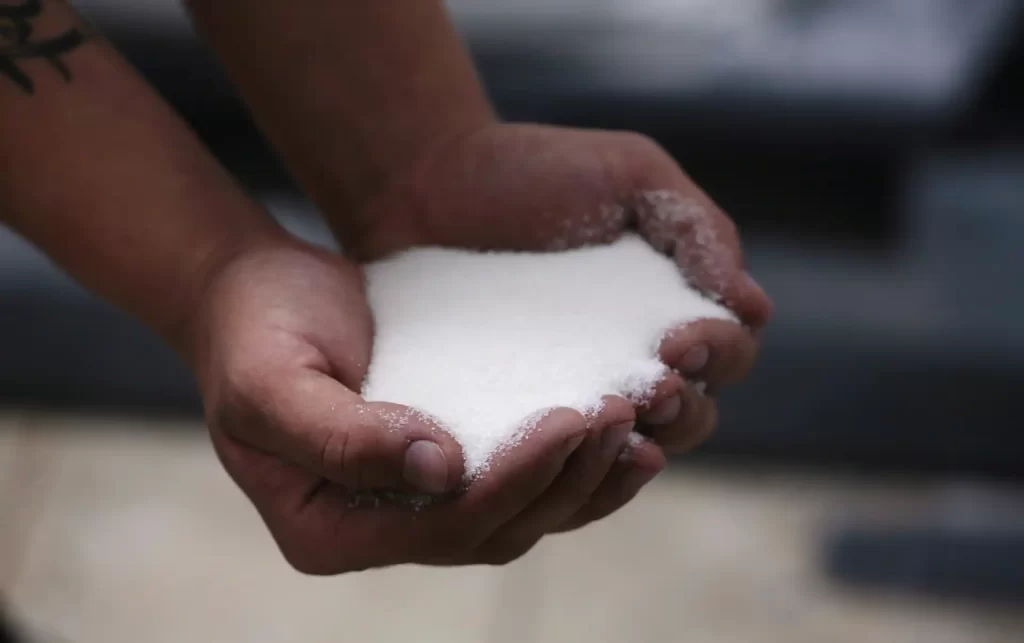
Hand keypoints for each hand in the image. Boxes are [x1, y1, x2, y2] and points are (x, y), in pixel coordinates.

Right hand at [188, 238, 653, 571]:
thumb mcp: (273, 380)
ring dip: (582, 482)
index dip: (513, 481)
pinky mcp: (446, 466)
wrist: (254, 296)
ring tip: (638, 432)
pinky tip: (618, 432)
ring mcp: (414, 504)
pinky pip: (519, 480)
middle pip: (493, 531)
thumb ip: (342, 436)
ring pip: (519, 517)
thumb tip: (441, 470)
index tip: (569, 418)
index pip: (442, 527)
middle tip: (620, 416)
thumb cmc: (253, 332)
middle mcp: (377, 531)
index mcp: (329, 530)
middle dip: (564, 481)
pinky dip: (570, 465)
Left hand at [349, 122, 772, 529]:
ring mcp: (574, 395)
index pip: (729, 354)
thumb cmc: (535, 172)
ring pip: (633, 448)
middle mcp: (632, 362)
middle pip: (694, 416)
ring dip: (641, 440)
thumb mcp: (630, 175)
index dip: (719, 353)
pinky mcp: (514, 416)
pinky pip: (554, 458)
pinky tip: (564, 449)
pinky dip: (571, 463)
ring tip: (619, 415)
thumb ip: (696, 228)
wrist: (428, 183)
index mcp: (673, 311)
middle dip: (685, 406)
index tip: (680, 337)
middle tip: (656, 387)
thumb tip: (753, 306)